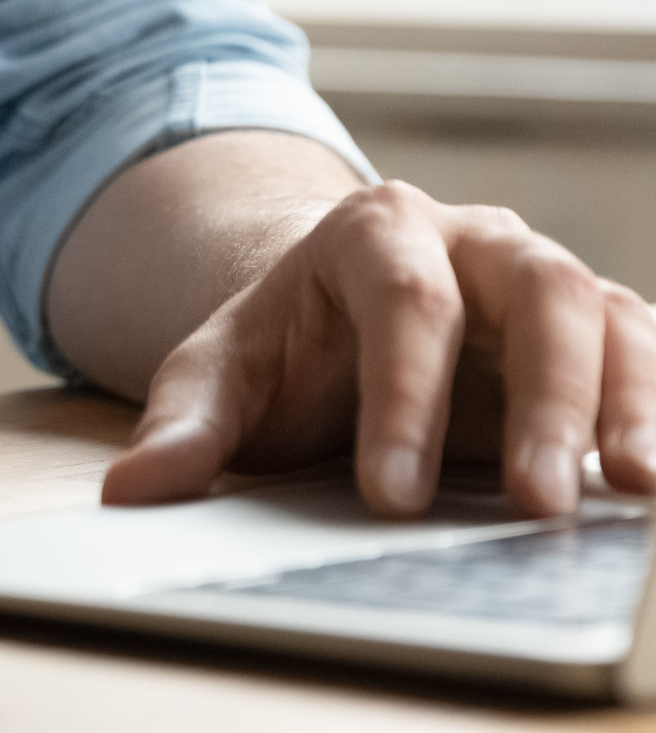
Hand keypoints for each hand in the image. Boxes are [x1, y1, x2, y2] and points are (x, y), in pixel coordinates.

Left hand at [103, 181, 655, 516]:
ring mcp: (541, 279)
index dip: (404, 394)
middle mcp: (472, 239)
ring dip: (624, 399)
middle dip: (542, 397)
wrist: (335, 326)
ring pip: (602, 312)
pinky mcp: (593, 333)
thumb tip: (129, 491)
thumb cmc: (284, 350)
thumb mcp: (220, 376)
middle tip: (535, 502)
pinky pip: (643, 351)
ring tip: (631, 489)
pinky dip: (655, 406)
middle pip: (532, 288)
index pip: (403, 297)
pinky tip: (650, 477)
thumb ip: (182, 425)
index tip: (390, 492)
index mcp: (372, 230)